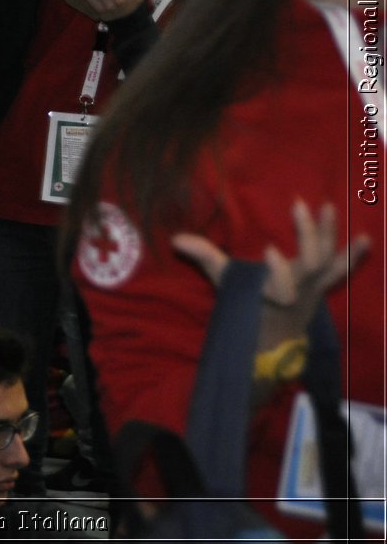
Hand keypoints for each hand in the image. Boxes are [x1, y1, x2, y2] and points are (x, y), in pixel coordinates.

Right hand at [172, 201, 369, 352]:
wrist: (276, 337)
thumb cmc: (246, 305)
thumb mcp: (223, 283)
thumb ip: (204, 257)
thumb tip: (177, 238)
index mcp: (271, 295)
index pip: (279, 285)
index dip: (277, 271)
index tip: (269, 250)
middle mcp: (299, 291)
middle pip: (310, 264)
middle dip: (307, 236)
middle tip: (299, 205)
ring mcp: (315, 287)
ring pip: (328, 261)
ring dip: (330, 234)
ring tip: (331, 207)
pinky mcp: (324, 283)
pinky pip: (342, 268)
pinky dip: (354, 253)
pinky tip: (367, 237)